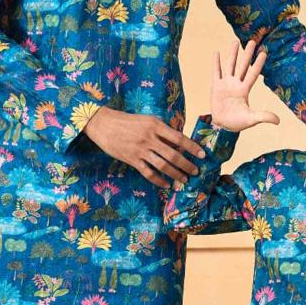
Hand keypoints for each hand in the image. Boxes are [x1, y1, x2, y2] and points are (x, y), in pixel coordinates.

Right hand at [83, 107, 204, 189]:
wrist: (104, 124)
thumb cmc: (127, 121)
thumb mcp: (147, 120)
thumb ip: (161, 130)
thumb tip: (178, 141)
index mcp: (155, 125)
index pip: (179, 138)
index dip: (192, 147)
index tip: (202, 154)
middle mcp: (149, 138)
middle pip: (173, 155)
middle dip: (187, 165)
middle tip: (195, 171)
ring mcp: (140, 150)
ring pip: (163, 166)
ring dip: (176, 174)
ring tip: (184, 180)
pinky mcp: (132, 160)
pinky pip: (148, 173)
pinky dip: (159, 180)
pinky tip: (166, 184)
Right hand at [211, 39, 280, 132]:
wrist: (223, 126)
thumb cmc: (238, 122)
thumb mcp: (251, 119)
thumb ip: (263, 116)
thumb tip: (278, 121)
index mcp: (245, 90)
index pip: (253, 74)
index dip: (258, 64)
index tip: (264, 52)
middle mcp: (236, 84)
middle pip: (242, 66)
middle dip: (247, 54)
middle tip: (252, 41)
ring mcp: (226, 84)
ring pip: (230, 66)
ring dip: (232, 54)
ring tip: (235, 42)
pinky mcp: (216, 87)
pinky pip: (216, 73)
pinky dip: (216, 63)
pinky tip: (217, 53)